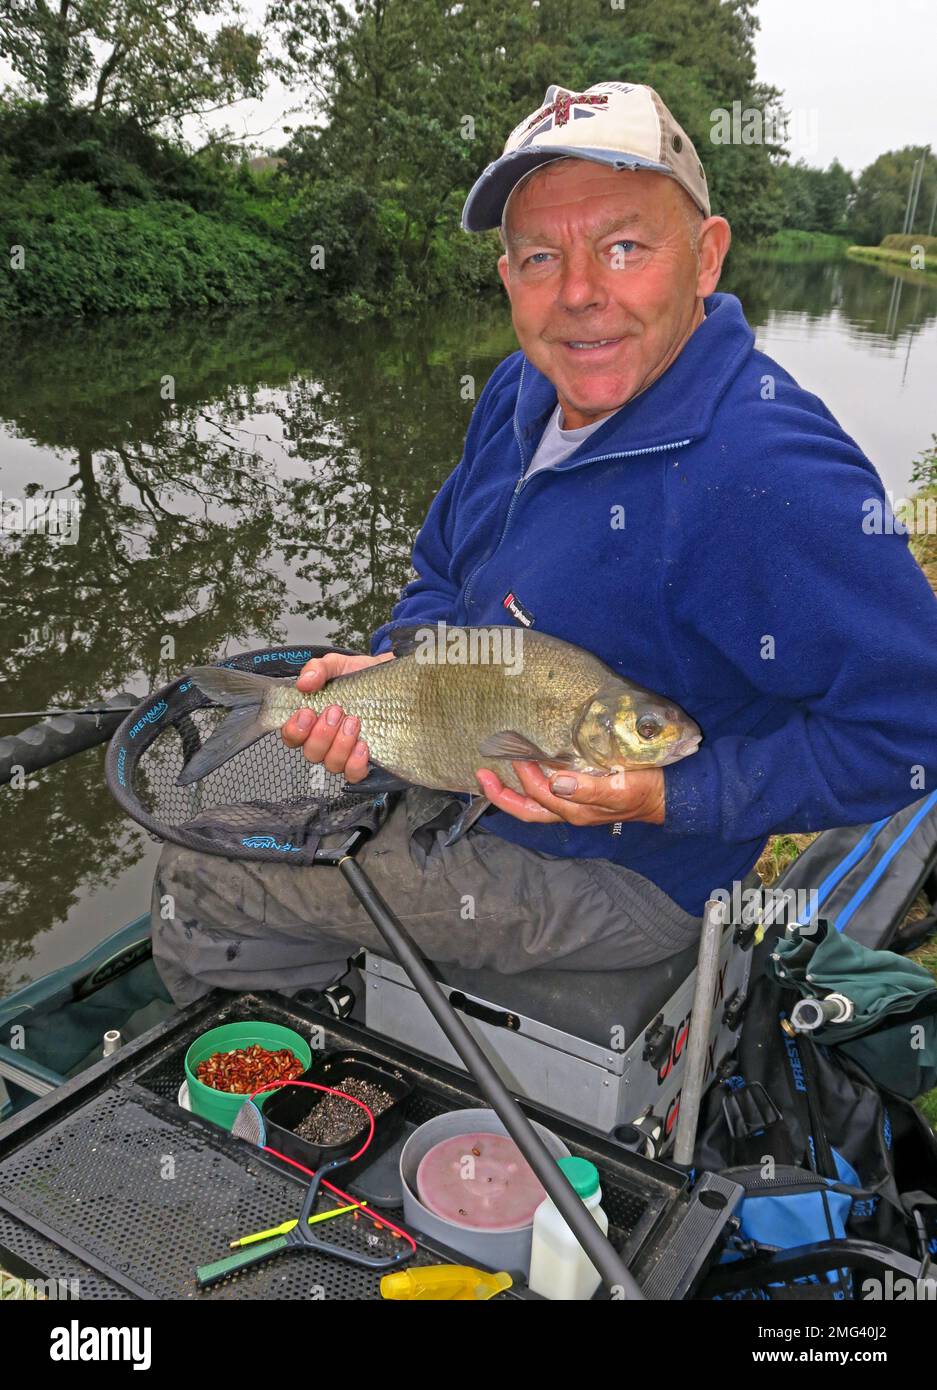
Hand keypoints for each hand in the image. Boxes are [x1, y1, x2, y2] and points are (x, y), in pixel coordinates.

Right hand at [280, 650, 393, 781]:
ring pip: (332, 764)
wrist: (389, 680)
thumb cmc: (358, 677)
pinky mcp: (363, 760)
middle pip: (311, 753)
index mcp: (310, 722)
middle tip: (336, 711)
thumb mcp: (335, 665)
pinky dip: (355, 763)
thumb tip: (303, 683)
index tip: (307, 712)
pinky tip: (363, 745)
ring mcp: (343, 753)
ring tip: (354, 721)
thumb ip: (316, 669)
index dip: (294, 730)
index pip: (291, 737)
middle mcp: (324, 742)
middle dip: (322, 733)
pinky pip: (353, 774)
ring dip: (340, 744)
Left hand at [475, 761, 665, 827]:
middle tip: (481, 773)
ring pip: (535, 803)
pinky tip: (528, 768)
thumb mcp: (619, 789)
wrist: (669, 793)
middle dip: (502, 794)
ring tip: (493, 773)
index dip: (523, 779)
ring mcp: (576, 803)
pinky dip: (532, 783)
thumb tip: (556, 783)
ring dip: (513, 790)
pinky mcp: (582, 792)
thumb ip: (588, 789)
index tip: (516, 756)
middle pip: (528, 808)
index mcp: (576, 811)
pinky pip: (549, 793)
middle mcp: (571, 810)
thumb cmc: (645, 790)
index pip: (539, 797)